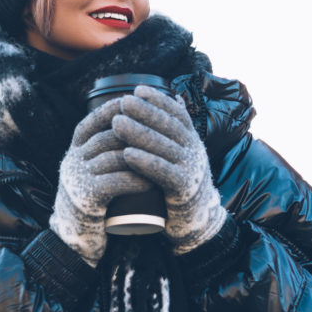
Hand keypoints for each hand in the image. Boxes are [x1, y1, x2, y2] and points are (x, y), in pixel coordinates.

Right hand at [50, 100, 151, 266]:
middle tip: (160, 133)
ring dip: (140, 156)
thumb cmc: (92, 198)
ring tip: (162, 157)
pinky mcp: (86, 198)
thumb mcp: (89, 169)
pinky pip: (114, 183)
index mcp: (74, 151)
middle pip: (106, 138)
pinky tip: (149, 181)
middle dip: (134, 132)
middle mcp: (72, 161)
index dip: (112, 111)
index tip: (135, 103)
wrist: (76, 235)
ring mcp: (77, 179)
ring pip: (113, 158)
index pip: (91, 123)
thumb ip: (101, 150)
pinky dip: (134, 180)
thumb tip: (128, 121)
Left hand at [112, 86, 225, 253]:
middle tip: (123, 102)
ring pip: (164, 147)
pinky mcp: (184, 190)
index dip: (159, 100)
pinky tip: (127, 154)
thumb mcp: (177, 157)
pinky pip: (163, 173)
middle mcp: (195, 152)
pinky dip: (145, 162)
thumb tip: (164, 103)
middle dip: (145, 111)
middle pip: (169, 127)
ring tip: (117, 123)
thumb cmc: (177, 185)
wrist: (194, 222)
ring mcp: (192, 170)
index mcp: (192, 141)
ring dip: (139, 133)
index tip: (138, 89)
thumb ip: (169, 136)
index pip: (177, 114)